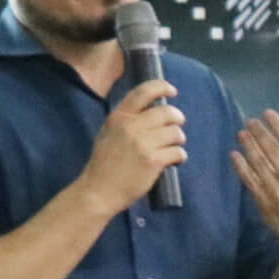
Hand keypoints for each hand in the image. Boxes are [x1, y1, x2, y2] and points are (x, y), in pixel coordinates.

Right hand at [80, 79, 184, 215]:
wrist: (99, 191)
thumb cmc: (104, 164)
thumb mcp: (108, 133)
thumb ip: (126, 120)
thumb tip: (151, 110)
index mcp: (119, 117)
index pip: (143, 92)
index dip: (162, 87)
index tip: (172, 91)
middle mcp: (131, 126)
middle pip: (167, 112)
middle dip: (177, 119)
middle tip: (177, 127)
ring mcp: (143, 143)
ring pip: (176, 133)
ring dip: (179, 140)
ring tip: (174, 147)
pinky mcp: (153, 161)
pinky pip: (178, 152)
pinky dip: (180, 157)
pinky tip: (174, 161)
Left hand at [234, 109, 278, 263]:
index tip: (268, 114)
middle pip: (273, 152)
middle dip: (260, 134)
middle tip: (251, 121)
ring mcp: (278, 194)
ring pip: (260, 165)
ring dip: (249, 147)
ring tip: (242, 133)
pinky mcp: (266, 205)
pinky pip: (251, 182)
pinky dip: (241, 167)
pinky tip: (235, 154)